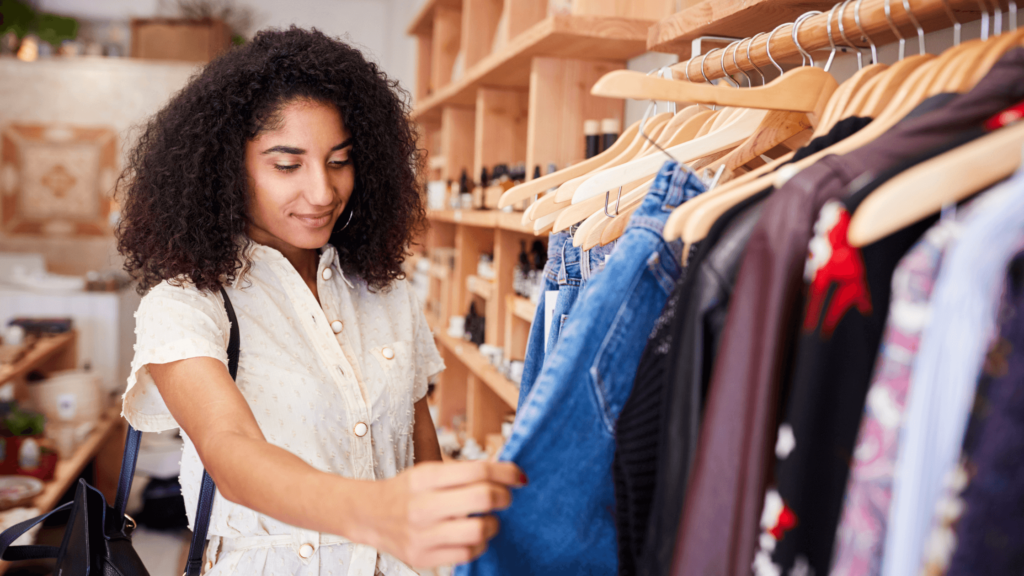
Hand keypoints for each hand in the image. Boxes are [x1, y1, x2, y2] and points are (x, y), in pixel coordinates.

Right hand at [362, 460, 525, 567]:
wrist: (369, 515)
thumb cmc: (408, 491)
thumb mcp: (428, 472)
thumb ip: (463, 473)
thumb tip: (506, 473)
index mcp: (425, 477)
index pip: (477, 470)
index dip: (506, 472)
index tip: (518, 477)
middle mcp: (422, 505)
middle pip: (483, 498)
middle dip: (504, 497)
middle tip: (505, 498)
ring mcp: (422, 535)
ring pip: (479, 530)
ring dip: (494, 524)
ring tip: (489, 520)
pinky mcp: (422, 558)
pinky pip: (467, 553)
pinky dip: (479, 544)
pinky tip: (474, 536)